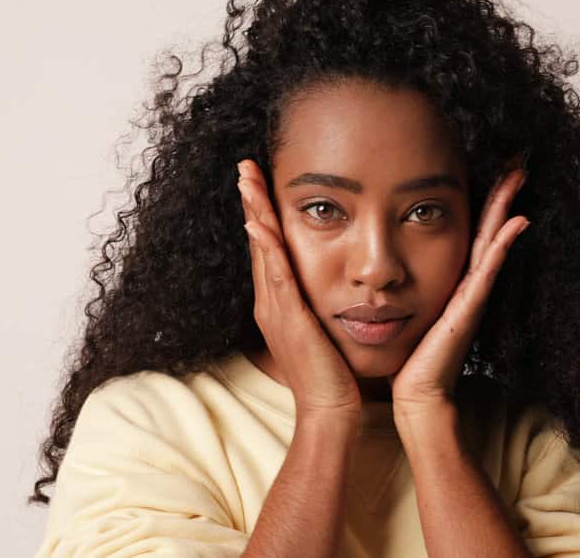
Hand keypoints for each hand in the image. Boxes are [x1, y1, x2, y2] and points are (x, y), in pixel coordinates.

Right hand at [237, 159, 362, 421]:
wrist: (331, 411)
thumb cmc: (333, 374)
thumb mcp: (324, 329)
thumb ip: (320, 304)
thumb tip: (334, 284)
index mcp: (279, 304)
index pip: (269, 249)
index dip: (262, 214)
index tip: (259, 183)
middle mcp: (271, 303)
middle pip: (259, 242)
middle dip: (251, 203)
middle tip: (245, 167)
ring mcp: (276, 310)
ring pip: (263, 251)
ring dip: (254, 213)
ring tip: (247, 180)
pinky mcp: (289, 319)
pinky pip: (275, 277)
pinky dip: (267, 249)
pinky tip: (259, 224)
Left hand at [388, 165, 529, 421]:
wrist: (415, 395)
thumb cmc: (408, 357)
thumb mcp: (405, 311)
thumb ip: (403, 288)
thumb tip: (382, 268)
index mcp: (451, 282)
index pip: (468, 233)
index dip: (480, 203)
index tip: (489, 170)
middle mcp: (467, 285)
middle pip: (487, 230)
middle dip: (500, 196)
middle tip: (515, 161)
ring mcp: (471, 296)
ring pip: (492, 242)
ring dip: (505, 209)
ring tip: (518, 177)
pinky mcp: (468, 309)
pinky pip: (487, 270)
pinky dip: (504, 245)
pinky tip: (516, 222)